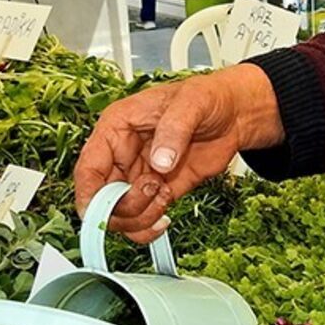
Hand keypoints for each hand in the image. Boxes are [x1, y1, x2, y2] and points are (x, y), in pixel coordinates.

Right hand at [73, 64, 284, 242]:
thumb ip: (173, 130)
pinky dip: (149, 227)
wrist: (235, 114)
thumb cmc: (208, 97)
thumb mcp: (192, 103)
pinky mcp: (158, 192)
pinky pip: (142, 219)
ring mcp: (139, 176)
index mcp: (117, 128)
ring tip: (165, 196)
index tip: (98, 213)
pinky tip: (166, 218)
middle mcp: (122, 155)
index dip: (88, 194)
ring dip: (139, 218)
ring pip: (120, 214)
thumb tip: (159, 163)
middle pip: (101, 198)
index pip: (89, 167)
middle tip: (155, 190)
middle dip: (123, 207)